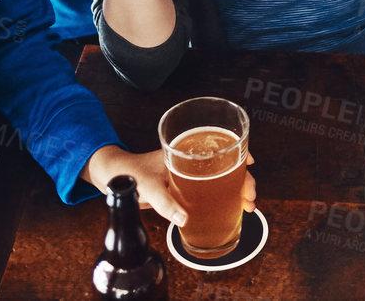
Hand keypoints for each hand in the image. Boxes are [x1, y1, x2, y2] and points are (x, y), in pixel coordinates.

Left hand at [84, 145, 257, 227]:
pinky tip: (230, 209)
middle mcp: (191, 161)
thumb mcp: (148, 186)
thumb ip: (166, 203)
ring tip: (246, 205)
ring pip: (221, 179)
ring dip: (236, 190)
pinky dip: (223, 199)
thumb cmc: (129, 171)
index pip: (219, 146)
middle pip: (226, 165)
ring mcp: (189, 175)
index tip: (249, 164)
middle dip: (243, 179)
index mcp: (185, 150)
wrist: (114, 178)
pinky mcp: (184, 189)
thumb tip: (185, 218)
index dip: (237, 154)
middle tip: (250, 196)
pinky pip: (209, 192)